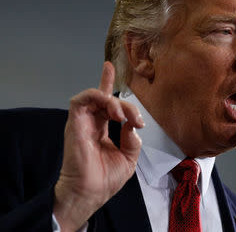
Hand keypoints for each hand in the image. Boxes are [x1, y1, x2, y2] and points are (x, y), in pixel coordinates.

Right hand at [53, 61, 143, 231]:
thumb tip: (132, 125)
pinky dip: (97, 97)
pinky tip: (112, 110)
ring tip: (122, 115)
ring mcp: (82, 122)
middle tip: (136, 120)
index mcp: (101, 130)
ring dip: (113, 100)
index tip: (109, 66)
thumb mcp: (129, 158)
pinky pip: (81, 100)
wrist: (90, 193)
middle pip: (106, 98)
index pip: (105, 103)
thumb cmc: (106, 179)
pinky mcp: (75, 123)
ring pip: (96, 96)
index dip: (106, 83)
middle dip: (126, 105)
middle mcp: (91, 123)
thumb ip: (132, 139)